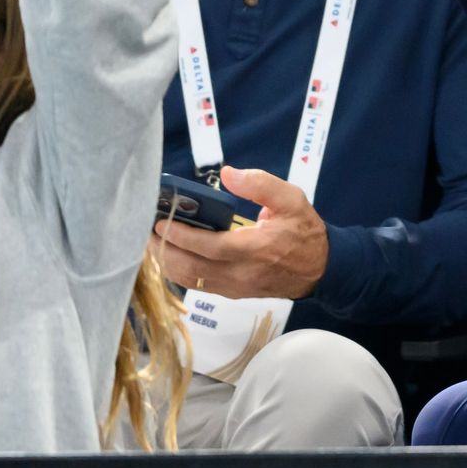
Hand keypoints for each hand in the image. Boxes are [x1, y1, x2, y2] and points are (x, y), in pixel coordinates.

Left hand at [152, 166, 328, 300]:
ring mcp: (236, 287)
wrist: (320, 269)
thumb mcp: (291, 198)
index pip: (210, 247)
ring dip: (167, 263)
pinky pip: (199, 286)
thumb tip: (227, 174)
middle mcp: (242, 273)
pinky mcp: (233, 293)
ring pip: (191, 281)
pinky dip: (179, 272)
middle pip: (192, 269)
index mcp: (256, 249)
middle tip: (146, 231)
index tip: (161, 222)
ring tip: (151, 243)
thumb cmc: (304, 231)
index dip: (183, 237)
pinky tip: (169, 255)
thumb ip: (260, 184)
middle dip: (164, 250)